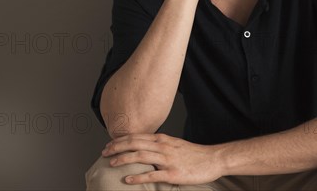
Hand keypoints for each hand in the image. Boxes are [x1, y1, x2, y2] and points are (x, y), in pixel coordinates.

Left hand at [101, 133, 224, 185]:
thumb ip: (158, 145)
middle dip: (116, 147)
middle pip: (134, 143)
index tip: (108, 144)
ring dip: (123, 159)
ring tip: (111, 163)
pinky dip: (137, 177)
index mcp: (161, 139)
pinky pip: (152, 175)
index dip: (120, 140)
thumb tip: (142, 147)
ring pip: (139, 156)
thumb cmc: (192, 154)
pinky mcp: (172, 173)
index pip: (135, 136)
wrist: (212, 159)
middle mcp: (162, 146)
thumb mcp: (173, 144)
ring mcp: (167, 160)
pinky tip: (127, 179)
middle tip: (104, 152)